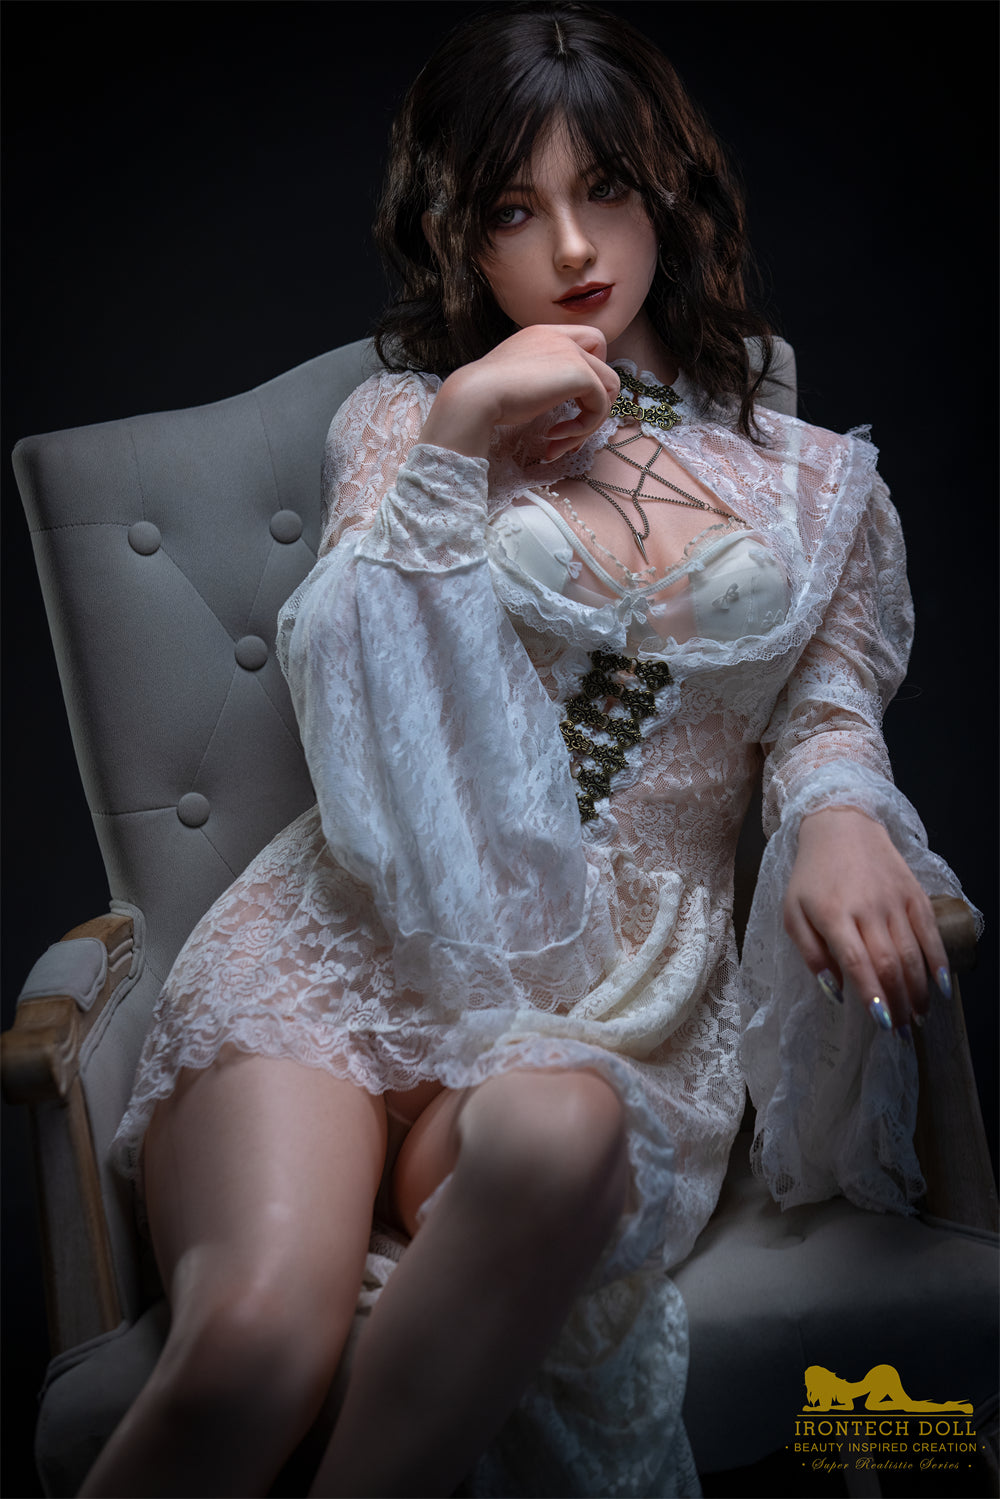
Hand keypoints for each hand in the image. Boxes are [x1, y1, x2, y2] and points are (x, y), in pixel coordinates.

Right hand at [418, 325, 618, 462]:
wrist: (475, 396)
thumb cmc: (486, 395)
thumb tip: (557, 398)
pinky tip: (554, 437)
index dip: (589, 373)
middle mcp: (560, 337)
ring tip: (561, 441)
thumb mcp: (517, 377)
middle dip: (596, 401)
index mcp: (543, 334)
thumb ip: (540, 378)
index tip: (570, 402)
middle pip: (605, 365)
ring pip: (609, 388)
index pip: (588, 342)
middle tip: (573, 426)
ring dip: (589, 422)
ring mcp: (572, 352)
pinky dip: (583, 428)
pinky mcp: (580, 374)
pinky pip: (601, 405)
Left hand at [783, 807, 948, 1030]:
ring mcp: (894, 900)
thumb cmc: (812, 876)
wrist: (840, 825)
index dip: (872, 994)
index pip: (858, 962)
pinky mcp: (913, 893)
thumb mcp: (793, 912)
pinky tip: (942, 986)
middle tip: (900, 1029)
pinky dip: (939, 961)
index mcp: (833, 914)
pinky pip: (930, 932)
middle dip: (897, 1001)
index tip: (881, 1023)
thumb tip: (835, 990)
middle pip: (889, 963)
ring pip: (913, 952)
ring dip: (918, 990)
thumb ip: (810, 953)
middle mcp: (867, 908)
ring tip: (918, 1016)